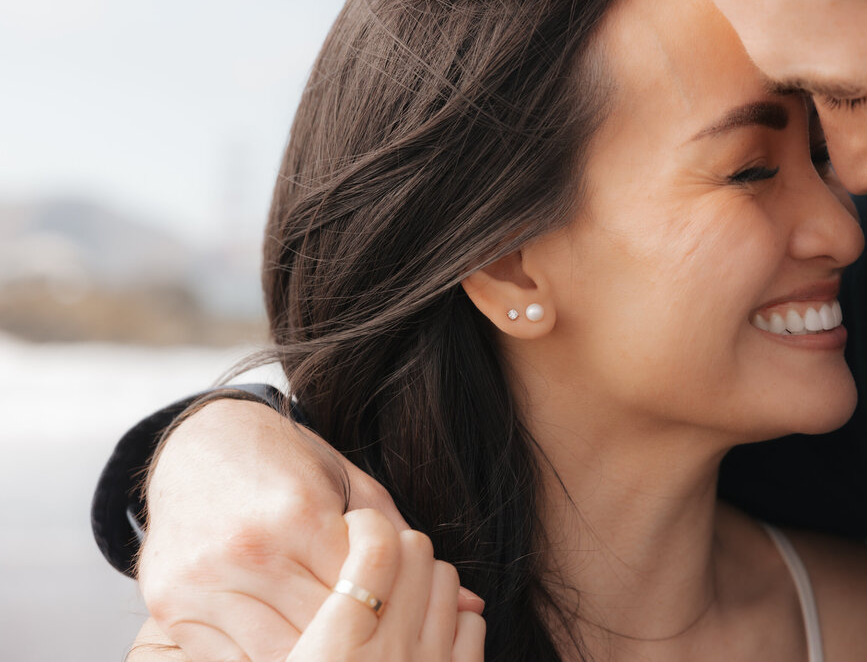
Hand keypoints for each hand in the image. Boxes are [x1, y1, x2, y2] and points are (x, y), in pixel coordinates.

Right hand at [137, 398, 483, 661]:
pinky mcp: (172, 603)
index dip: (386, 615)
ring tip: (342, 657)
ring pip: (276, 654)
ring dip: (311, 660)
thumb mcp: (354, 489)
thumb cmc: (292, 468)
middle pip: (321, 630)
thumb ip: (406, 551)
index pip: (360, 590)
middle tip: (380, 654)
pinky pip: (225, 661)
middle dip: (353, 646)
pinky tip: (293, 655)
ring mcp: (205, 580)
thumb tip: (474, 606)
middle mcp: (251, 549)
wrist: (202, 446)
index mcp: (300, 513)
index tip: (402, 629)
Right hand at [289, 510, 484, 661]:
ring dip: (424, 575)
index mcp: (336, 648)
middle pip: (415, 552)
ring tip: (396, 592)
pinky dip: (453, 616)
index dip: (365, 524)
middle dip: (393, 542)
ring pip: (446, 580)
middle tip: (370, 559)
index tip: (351, 529)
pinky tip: (424, 630)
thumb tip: (334, 576)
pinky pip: (472, 624)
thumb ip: (298, 623)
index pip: (375, 549)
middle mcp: (389, 653)